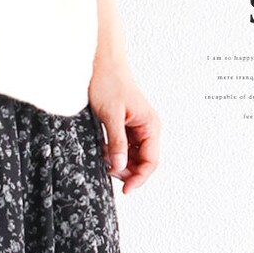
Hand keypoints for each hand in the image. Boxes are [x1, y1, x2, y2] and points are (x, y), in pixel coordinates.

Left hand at [89, 55, 160, 194]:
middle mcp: (148, 127)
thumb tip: (120, 167)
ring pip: (133, 156)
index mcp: (150, 125)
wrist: (101, 62)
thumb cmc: (108, 82)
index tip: (125, 190)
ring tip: (104, 158)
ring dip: (120, 163)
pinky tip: (103, 150)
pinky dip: (115, 153)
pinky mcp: (127, 126)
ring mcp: (138, 127)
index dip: (139, 178)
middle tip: (108, 171)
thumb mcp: (110, 115)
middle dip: (127, 171)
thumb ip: (117, 143)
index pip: (151, 161)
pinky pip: (125, 147)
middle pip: (143, 162)